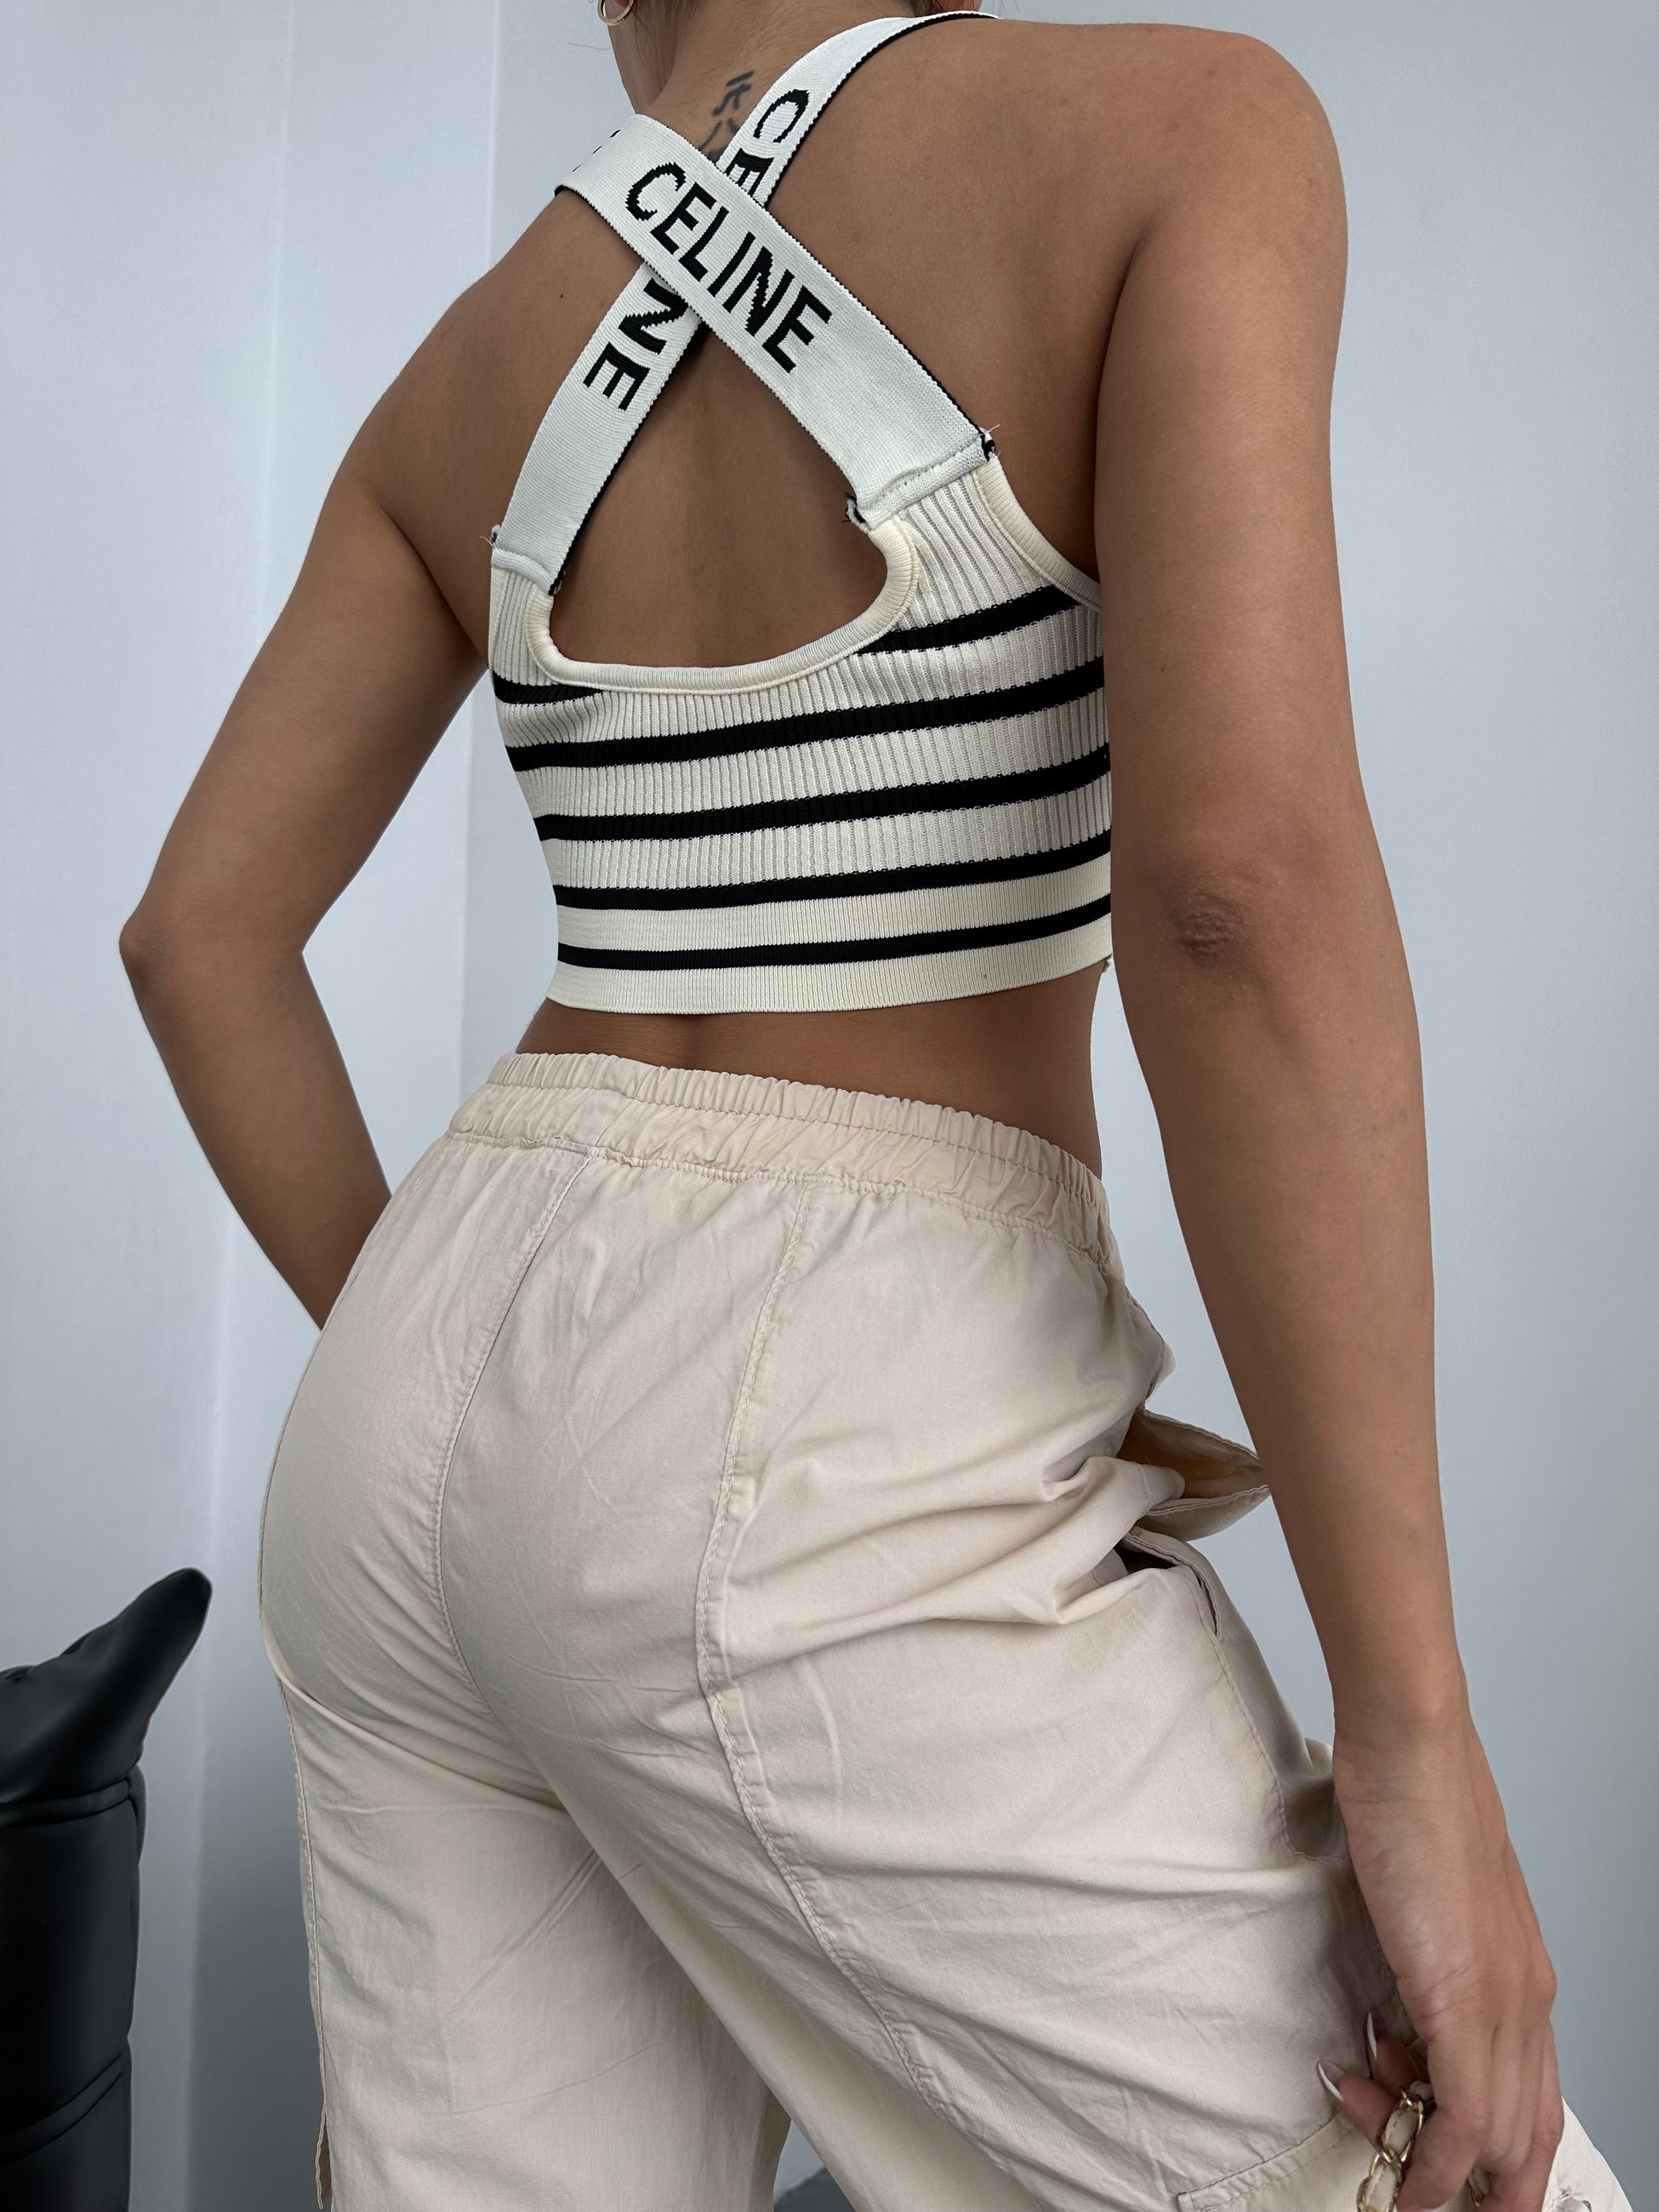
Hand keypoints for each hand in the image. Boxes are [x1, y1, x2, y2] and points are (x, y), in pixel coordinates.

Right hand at [1327, 1713, 1563, 2210]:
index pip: (1535, 2095)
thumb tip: (1396, 1998)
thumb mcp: (1430, 1896)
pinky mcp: (1463, 2000)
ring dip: (1442, 2177)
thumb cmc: (1416, 1800)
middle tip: (1428, 2203)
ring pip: (1503, 2139)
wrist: (1413, 1746)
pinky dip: (1435, 2169)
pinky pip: (1464, 2120)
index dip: (1506, 2154)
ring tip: (1385, 2162)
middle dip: (1491, 2192)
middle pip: (1533, 2135)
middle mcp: (1528, 1999)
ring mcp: (1503, 2003)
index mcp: (1525, 1974)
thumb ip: (1426, 1952)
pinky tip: (1406, 2181)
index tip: (1457, 2176)